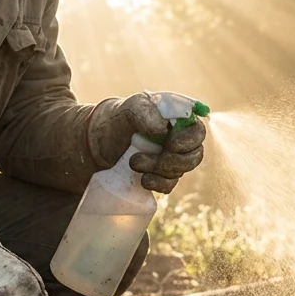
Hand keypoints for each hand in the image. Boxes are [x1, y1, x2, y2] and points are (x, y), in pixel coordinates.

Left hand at [87, 91, 206, 192]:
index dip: (190, 141)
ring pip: (180, 171)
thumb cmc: (116, 120)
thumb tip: (164, 130)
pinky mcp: (160, 175)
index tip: (171, 145)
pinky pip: (169, 185)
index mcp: (176, 119)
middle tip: (149, 158)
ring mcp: (170, 158)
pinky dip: (158, 184)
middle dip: (173, 161)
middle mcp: (178, 139)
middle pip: (194, 155)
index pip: (197, 131)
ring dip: (159, 170)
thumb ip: (145, 112)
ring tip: (134, 163)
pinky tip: (143, 180)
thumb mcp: (128, 110)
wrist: (97, 143)